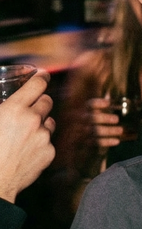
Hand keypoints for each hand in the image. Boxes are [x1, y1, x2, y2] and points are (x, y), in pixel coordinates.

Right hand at [0, 72, 55, 202]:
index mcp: (15, 109)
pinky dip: (42, 143)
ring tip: (28, 133)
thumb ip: (4, 108)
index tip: (44, 76)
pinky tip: (29, 150)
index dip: (41, 78)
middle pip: (47, 101)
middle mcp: (33, 120)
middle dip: (40, 102)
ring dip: (42, 123)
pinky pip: (49, 141)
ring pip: (50, 121)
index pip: (37, 84)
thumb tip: (7, 105)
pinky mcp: (50, 152)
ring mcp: (44, 137)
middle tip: (31, 110)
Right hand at [87, 97, 123, 152]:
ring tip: (121, 130)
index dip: (98, 103)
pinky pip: (97, 142)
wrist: (80, 138)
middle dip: (106, 118)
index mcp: (85, 110)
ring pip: (96, 131)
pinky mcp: (88, 142)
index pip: (90, 105)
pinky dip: (108, 142)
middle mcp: (83, 120)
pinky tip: (117, 141)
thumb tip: (113, 98)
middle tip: (117, 119)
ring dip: (110, 131)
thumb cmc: (94, 120)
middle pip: (93, 118)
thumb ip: (104, 104)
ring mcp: (84, 132)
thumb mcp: (96, 111)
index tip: (108, 103)